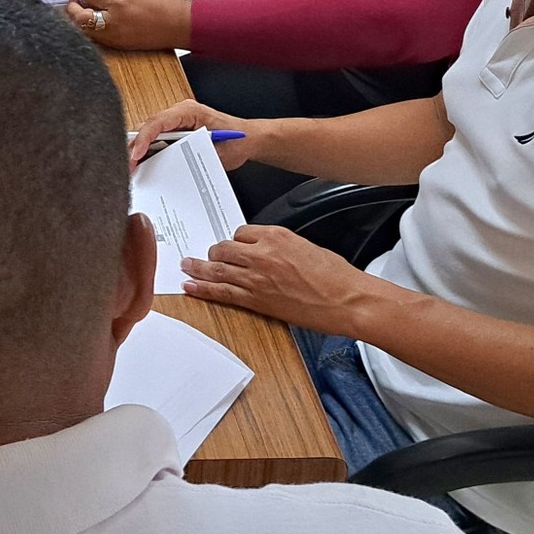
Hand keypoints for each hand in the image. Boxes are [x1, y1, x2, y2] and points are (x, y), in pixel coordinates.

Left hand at [64, 0, 191, 51]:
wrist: (177, 24)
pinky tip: (95, 21)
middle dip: (72, 8)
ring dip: (79, 20)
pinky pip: (97, 38)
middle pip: (79, 17)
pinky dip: (91, 29)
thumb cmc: (161, 3)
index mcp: (118, 2)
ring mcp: (114, 36)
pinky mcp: (118, 45)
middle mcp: (113, 21)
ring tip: (83, 11)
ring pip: (85, 31)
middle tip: (73, 1)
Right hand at [128, 99, 256, 170]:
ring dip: (137, 151)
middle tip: (127, 167)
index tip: (135, 155)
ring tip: (130, 170)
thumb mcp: (216, 150)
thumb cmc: (237, 140)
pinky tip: (141, 167)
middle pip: (147, 127)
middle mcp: (178, 114)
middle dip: (134, 146)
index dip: (143, 139)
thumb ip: (192, 153)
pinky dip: (146, 153)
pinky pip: (155, 141)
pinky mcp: (174, 134)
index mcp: (188, 111)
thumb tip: (169, 164)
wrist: (249, 139)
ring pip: (147, 134)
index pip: (157, 121)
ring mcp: (175, 123)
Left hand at [178, 224, 397, 336]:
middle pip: (224, 249)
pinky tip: (190, 287)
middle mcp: (262, 253)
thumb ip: (281, 246)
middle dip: (215, 254)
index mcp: (277, 236)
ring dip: (198, 268)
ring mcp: (256, 278)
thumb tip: (268, 250)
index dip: (235, 241)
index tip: (233, 247)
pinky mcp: (256, 300)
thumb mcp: (307, 247)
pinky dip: (203, 289)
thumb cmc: (336, 276)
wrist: (347, 300)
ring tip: (186, 266)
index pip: (241, 233)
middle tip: (209, 257)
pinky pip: (221, 292)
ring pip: (217, 269)